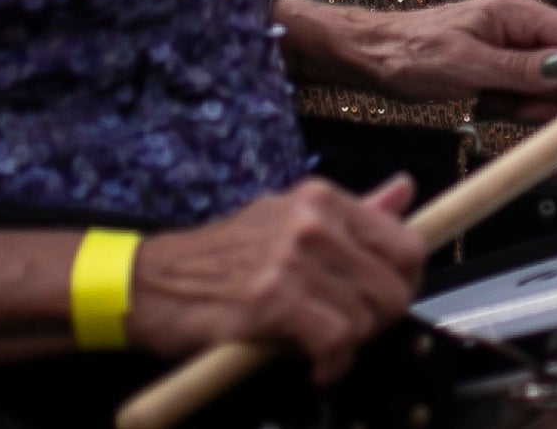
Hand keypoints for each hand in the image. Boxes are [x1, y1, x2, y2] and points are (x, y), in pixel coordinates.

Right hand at [128, 178, 423, 379]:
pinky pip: (335, 341)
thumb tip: (406, 190)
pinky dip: (332, 364)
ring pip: (366, 318)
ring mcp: (292, 258)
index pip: (406, 242)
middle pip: (392, 287)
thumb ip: (354, 213)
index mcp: (322, 199)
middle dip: (377, 322)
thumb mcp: (289, 222)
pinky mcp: (272, 299)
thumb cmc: (223, 261)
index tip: (383, 303)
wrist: (151, 284)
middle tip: (349, 334)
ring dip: (350, 347)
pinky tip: (316, 366)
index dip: (404, 283)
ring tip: (322, 348)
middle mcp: (313, 220)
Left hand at [281, 0, 556, 106]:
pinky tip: (486, 103)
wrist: (371, 56)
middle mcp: (522, 22)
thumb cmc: (408, 53)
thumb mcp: (465, 66)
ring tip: (492, 104)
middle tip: (520, 112)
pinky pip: (526, 87)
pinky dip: (512, 103)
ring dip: (528, 102)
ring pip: (549, 80)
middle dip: (552, 96)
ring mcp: (512, 41)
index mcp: (519, 12)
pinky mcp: (501, 61)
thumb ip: (519, 70)